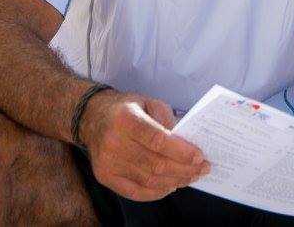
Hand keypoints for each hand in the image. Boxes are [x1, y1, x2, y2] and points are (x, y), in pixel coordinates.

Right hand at [81, 90, 210, 200]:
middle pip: (155, 164)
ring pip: (148, 180)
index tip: (199, 156)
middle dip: (184, 169)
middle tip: (202, 169)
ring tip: (191, 177)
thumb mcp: (148, 101)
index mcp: (126, 119)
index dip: (181, 151)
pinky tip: (171, 185)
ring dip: (175, 181)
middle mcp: (114, 142)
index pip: (157, 140)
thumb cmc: (125, 109)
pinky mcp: (104, 176)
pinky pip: (135, 192)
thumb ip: (167, 119)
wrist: (91, 118)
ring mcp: (108, 163)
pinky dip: (157, 192)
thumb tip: (187, 143)